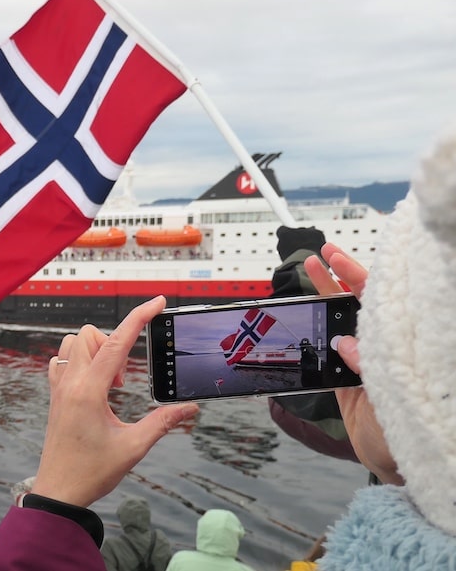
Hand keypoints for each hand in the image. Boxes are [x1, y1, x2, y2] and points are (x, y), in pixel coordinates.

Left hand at [31, 296, 199, 507]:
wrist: (58, 492)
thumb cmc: (91, 472)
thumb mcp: (133, 448)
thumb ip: (163, 423)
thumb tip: (189, 409)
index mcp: (89, 391)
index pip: (116, 343)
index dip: (139, 318)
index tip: (156, 302)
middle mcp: (70, 383)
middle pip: (91, 335)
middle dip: (114, 344)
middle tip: (124, 381)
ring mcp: (59, 388)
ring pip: (73, 343)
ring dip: (96, 351)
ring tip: (110, 384)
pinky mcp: (55, 396)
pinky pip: (61, 360)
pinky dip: (79, 361)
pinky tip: (93, 384)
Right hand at [304, 243, 402, 484]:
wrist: (401, 466)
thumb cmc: (418, 431)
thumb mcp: (397, 396)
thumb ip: (371, 368)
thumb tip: (345, 343)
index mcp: (400, 344)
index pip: (381, 302)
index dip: (359, 277)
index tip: (338, 258)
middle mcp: (383, 348)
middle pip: (359, 304)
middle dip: (340, 277)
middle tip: (321, 255)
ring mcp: (362, 363)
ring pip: (339, 323)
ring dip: (323, 300)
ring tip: (310, 273)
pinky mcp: (344, 381)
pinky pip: (324, 352)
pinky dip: (313, 336)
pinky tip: (303, 320)